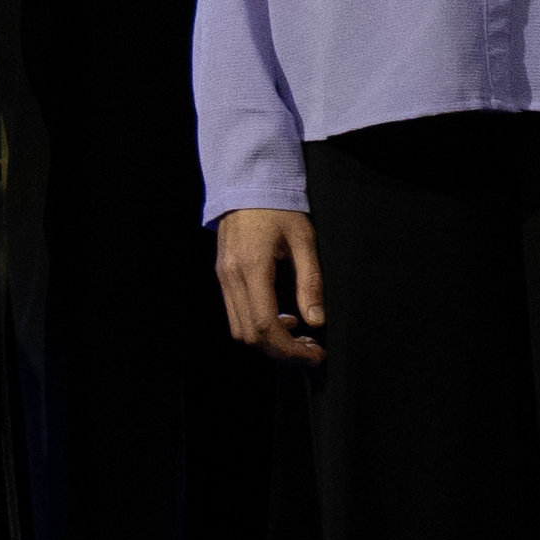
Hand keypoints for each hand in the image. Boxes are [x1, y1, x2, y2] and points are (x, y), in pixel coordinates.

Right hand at [216, 207, 323, 364]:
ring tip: (297, 337)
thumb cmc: (277, 209)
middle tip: (310, 351)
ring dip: (268, 342)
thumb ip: (310, 282)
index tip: (314, 353)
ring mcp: (223, 277)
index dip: (290, 348)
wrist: (246, 186)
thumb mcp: (304, 240)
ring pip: (239, 329)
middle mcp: (232, 277)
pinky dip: (257, 326)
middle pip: (250, 335)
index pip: (266, 324)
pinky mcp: (223, 276)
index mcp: (252, 268)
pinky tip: (281, 319)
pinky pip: (235, 314)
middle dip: (281, 351)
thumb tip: (316, 320)